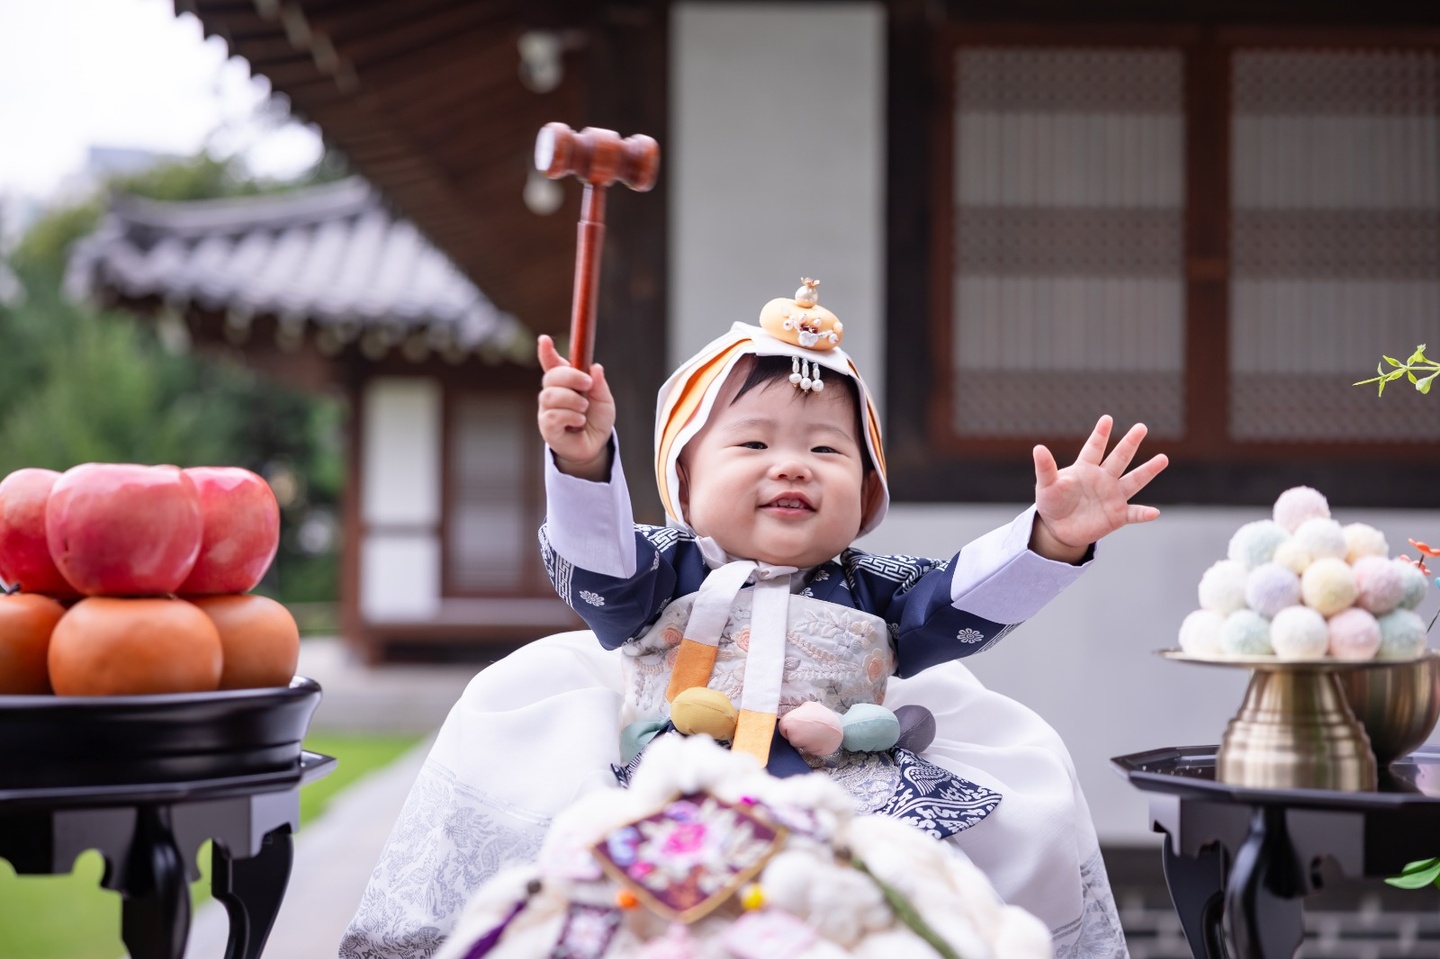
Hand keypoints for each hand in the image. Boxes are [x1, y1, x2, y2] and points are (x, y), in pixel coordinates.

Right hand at [536, 334, 615, 480]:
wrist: (595, 445)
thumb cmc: (596, 419)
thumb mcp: (604, 399)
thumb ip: (599, 384)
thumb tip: (595, 368)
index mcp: (565, 382)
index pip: (552, 363)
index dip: (546, 351)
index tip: (545, 339)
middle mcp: (553, 393)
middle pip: (550, 377)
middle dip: (570, 376)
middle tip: (587, 384)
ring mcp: (547, 410)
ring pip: (549, 396)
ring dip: (571, 400)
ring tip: (584, 408)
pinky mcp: (547, 427)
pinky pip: (552, 416)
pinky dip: (569, 416)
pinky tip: (579, 421)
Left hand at [1031, 415, 1168, 562]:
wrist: (1058, 528)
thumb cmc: (1052, 502)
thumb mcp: (1046, 485)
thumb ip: (1045, 468)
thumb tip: (1038, 448)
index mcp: (1086, 468)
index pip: (1094, 448)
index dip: (1100, 434)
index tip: (1107, 419)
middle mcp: (1103, 478)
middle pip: (1119, 458)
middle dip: (1129, 443)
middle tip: (1141, 427)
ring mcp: (1113, 496)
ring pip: (1134, 481)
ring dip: (1148, 471)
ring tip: (1163, 458)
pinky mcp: (1118, 515)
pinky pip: (1134, 513)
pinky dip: (1144, 513)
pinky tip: (1154, 512)